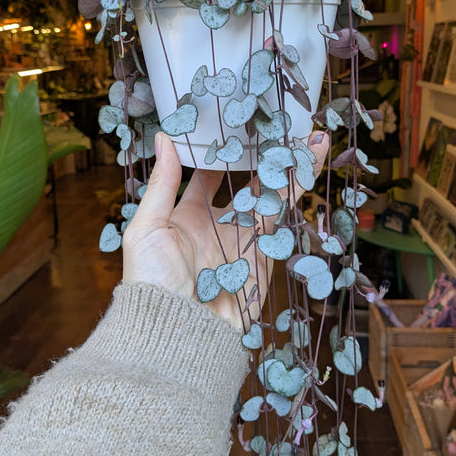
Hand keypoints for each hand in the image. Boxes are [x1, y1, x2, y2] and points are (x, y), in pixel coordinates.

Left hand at [122, 131, 328, 328]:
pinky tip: (309, 159)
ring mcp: (243, 238)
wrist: (178, 331)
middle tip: (273, 124)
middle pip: (243, 182)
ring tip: (305, 133)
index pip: (205, 177)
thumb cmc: (151, 280)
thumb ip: (162, 183)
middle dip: (259, 156)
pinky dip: (296, 186)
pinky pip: (281, 214)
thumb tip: (163, 138)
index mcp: (185, 217)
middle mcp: (217, 225)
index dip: (216, 152)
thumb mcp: (146, 226)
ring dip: (287, 164)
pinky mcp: (265, 251)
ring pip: (268, 194)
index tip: (228, 124)